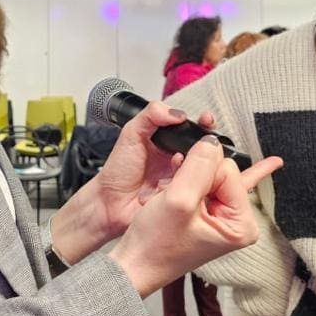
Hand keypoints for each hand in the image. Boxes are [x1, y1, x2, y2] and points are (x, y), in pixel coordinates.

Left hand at [49, 102, 217, 262]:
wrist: (110, 202)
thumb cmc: (118, 170)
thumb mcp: (131, 134)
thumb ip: (151, 115)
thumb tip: (176, 113)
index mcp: (168, 141)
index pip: (192, 128)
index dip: (202, 124)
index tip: (206, 120)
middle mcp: (178, 159)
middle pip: (203, 149)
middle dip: (205, 145)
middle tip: (202, 143)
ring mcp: (181, 178)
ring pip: (200, 167)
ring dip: (191, 164)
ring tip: (175, 163)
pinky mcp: (182, 196)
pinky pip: (194, 187)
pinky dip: (185, 183)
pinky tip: (171, 182)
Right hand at [107, 134, 281, 297]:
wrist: (135, 265)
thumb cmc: (155, 246)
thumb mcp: (178, 200)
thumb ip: (199, 166)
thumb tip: (212, 141)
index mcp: (241, 224)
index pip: (229, 170)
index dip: (200, 172)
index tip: (181, 189)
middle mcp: (238, 221)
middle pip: (222, 171)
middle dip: (194, 174)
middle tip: (174, 194)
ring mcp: (223, 217)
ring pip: (210, 174)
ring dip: (188, 177)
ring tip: (170, 196)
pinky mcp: (208, 214)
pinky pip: (207, 184)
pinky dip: (190, 178)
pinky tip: (198, 167)